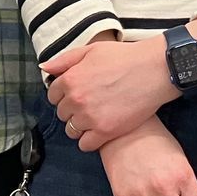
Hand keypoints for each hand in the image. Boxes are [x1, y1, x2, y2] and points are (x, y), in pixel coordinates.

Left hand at [45, 37, 175, 151]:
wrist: (153, 70)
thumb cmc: (124, 57)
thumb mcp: (91, 50)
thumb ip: (64, 60)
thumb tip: (44, 67)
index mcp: (70, 79)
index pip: (53, 95)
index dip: (64, 94)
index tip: (76, 94)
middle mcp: (76, 100)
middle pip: (62, 114)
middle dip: (72, 110)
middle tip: (89, 104)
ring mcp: (90, 117)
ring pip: (72, 131)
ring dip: (80, 126)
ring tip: (95, 118)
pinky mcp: (105, 131)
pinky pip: (85, 145)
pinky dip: (90, 140)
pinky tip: (100, 130)